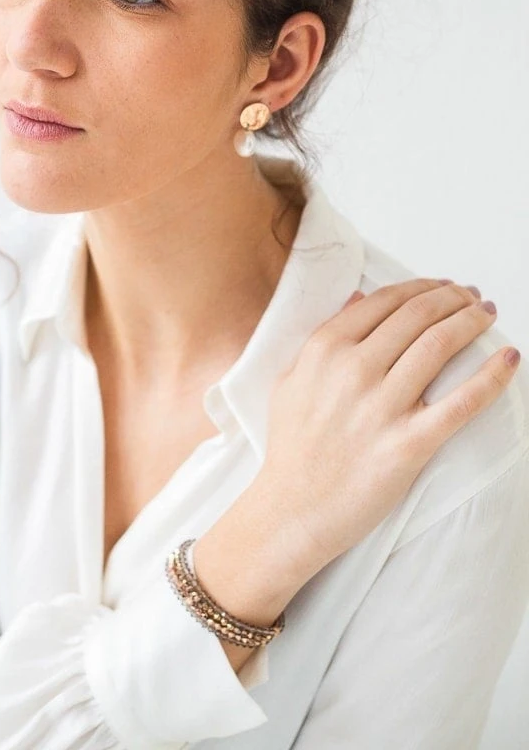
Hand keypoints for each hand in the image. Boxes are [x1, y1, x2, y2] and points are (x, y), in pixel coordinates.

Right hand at [253, 278, 519, 572]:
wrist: (292, 510)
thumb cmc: (292, 448)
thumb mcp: (291, 379)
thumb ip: (322, 336)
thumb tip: (358, 298)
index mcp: (325, 349)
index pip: (385, 300)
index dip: (423, 287)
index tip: (443, 287)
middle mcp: (353, 370)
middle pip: (418, 315)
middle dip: (454, 298)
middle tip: (473, 298)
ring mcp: (381, 407)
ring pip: (440, 344)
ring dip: (472, 321)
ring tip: (487, 315)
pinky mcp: (407, 445)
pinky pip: (460, 404)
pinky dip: (491, 376)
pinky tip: (509, 359)